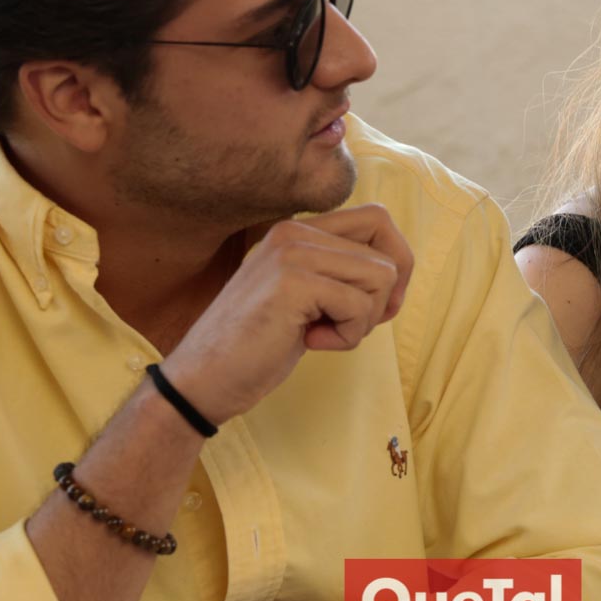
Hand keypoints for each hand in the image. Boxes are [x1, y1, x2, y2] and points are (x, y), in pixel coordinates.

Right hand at [163, 205, 413, 423]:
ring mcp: (292, 253)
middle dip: (385, 298)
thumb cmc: (258, 345)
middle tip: (353, 325)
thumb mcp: (305, 296)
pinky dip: (347, 337)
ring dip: (363, 321)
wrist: (202, 380)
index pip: (378, 219)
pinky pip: (359, 306)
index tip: (378, 305)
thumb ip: (339, 272)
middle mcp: (295, 230)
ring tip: (322, 335)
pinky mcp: (292, 283)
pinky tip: (310, 343)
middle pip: (387, 249)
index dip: (396, 262)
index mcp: (298, 230)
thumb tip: (399, 271)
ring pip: (381, 278)